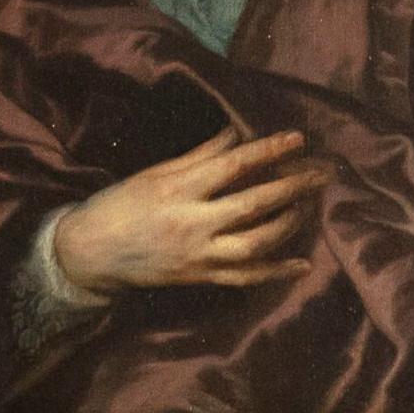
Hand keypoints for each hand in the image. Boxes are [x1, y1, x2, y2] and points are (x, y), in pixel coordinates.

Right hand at [50, 127, 324, 294]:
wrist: (89, 254)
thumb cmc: (118, 205)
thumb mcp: (153, 174)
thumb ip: (198, 156)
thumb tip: (236, 134)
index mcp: (178, 189)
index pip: (235, 165)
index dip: (270, 151)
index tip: (299, 138)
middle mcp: (192, 222)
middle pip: (255, 203)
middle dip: (294, 187)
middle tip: (324, 173)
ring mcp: (199, 254)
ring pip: (257, 242)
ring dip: (289, 223)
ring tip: (307, 205)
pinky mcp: (201, 277)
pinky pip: (246, 278)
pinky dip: (276, 272)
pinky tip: (302, 264)